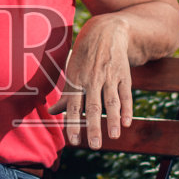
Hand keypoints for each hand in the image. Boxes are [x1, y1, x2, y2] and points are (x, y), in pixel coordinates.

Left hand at [50, 15, 132, 148]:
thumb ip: (65, 95)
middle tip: (94, 146)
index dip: (73, 124)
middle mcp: (93, 80)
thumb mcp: (72, 73)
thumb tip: (51, 112)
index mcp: (77, 81)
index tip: (73, 141)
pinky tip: (127, 122)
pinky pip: (126, 95)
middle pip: (93, 107)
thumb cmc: (84, 57)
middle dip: (94, 127)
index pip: (73, 106)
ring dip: (113, 120)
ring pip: (111, 102)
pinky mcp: (123, 76)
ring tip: (114, 136)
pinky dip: (127, 109)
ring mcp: (109, 78)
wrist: (106, 32)